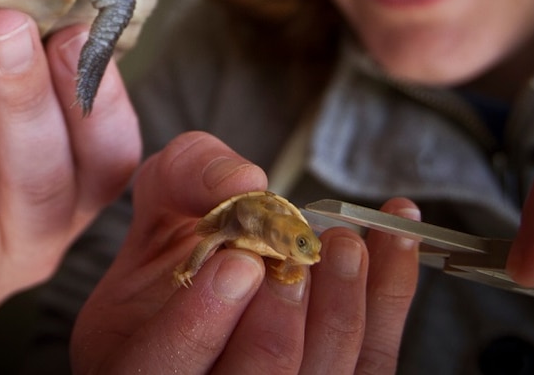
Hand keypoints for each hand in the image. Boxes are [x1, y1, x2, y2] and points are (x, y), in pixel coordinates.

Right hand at [72, 132, 419, 373]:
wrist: (221, 250)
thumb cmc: (186, 228)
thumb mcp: (165, 192)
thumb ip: (186, 177)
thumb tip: (241, 180)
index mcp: (138, 359)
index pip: (160, 370)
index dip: (199, 326)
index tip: (236, 263)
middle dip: (276, 326)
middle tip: (295, 258)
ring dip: (337, 313)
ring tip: (344, 245)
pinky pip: (371, 361)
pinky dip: (389, 296)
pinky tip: (395, 242)